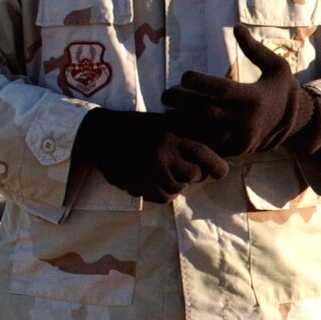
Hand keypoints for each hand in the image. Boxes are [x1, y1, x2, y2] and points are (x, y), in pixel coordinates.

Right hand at [72, 108, 227, 202]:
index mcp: (171, 133)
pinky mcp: (138, 183)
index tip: (219, 172)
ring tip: (166, 173)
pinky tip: (155, 181)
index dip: (217, 166)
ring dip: (176, 184)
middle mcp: (162, 151)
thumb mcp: (163, 122)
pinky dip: (163, 193)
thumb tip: (217, 149)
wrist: (101, 135)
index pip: (204, 153)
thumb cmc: (137, 127)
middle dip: (193, 175)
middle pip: (194, 175)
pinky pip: (163, 197)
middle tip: (186, 171)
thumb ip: (187, 133)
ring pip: (178, 188)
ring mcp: (149, 169)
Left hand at [162, 27, 320, 158]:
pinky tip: (180, 129)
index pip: (220, 89)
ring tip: (167, 112)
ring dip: (182, 121)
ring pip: (205, 130)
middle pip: (206, 110)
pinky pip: (211, 144)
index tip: (184, 75)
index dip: (199, 82)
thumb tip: (236, 27)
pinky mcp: (237, 149)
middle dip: (183, 102)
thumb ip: (255, 49)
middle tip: (166, 94)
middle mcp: (245, 120)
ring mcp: (240, 137)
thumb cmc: (282, 90)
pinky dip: (194, 137)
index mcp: (253, 98)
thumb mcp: (277, 66)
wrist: (296, 123)